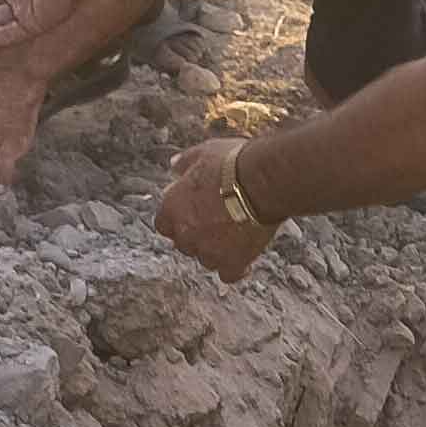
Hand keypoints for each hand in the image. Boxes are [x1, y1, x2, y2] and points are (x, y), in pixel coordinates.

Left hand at [158, 134, 269, 280]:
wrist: (261, 182)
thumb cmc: (233, 164)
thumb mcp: (203, 153)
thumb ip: (185, 162)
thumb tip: (174, 165)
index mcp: (172, 208)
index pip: (164, 225)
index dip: (178, 220)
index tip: (191, 214)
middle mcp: (185, 234)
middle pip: (185, 244)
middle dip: (198, 236)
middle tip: (218, 222)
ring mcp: (208, 251)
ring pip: (206, 260)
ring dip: (217, 251)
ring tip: (235, 237)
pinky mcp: (232, 262)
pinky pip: (229, 274)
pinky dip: (236, 267)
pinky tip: (245, 258)